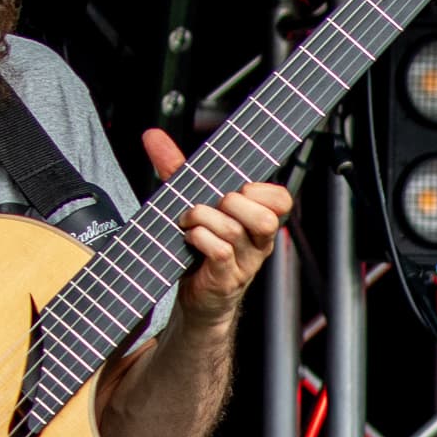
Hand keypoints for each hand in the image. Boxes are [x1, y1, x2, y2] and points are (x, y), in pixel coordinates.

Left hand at [140, 128, 292, 323]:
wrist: (196, 298)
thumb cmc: (198, 249)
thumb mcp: (192, 204)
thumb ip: (177, 171)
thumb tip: (154, 137)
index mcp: (258, 223)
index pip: (282, 201)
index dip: (262, 191)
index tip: (238, 189)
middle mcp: (257, 244)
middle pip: (266, 218)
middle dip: (233, 203)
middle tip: (212, 205)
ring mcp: (244, 264)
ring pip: (236, 231)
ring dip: (205, 218)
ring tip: (190, 220)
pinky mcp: (225, 280)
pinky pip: (221, 253)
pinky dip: (200, 238)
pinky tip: (189, 238)